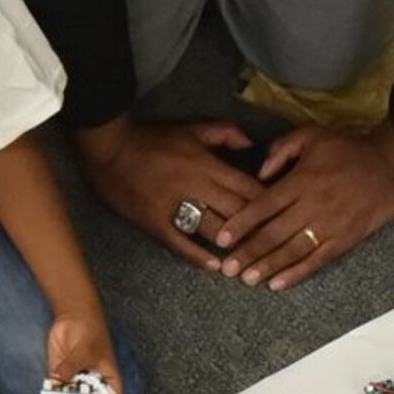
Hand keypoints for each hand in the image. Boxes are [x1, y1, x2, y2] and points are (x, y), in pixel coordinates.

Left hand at [42, 312, 123, 393]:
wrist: (74, 316)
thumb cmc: (91, 331)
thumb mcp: (85, 350)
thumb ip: (72, 366)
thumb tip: (58, 379)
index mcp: (110, 383)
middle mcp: (94, 387)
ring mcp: (77, 383)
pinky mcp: (61, 377)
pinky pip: (56, 393)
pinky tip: (47, 393)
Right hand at [70, 116, 264, 272]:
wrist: (109, 148)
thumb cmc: (152, 138)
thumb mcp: (192, 127)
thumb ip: (225, 133)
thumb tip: (254, 144)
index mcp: (208, 164)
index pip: (248, 188)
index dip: (269, 204)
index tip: (284, 217)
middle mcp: (196, 186)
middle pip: (237, 212)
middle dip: (258, 230)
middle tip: (276, 246)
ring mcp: (175, 206)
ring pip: (213, 229)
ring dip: (233, 247)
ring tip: (251, 261)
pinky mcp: (155, 221)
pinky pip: (180, 242)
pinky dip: (198, 255)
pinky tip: (214, 266)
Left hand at [208, 122, 393, 290]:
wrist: (391, 164)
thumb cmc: (349, 148)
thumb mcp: (312, 135)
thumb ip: (281, 150)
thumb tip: (259, 173)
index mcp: (300, 181)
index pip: (263, 206)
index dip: (241, 224)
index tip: (222, 239)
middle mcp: (311, 206)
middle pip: (273, 234)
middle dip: (248, 253)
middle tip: (227, 269)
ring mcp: (329, 226)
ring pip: (292, 251)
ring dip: (268, 267)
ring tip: (248, 280)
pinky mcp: (345, 239)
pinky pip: (317, 260)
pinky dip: (297, 274)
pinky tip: (279, 284)